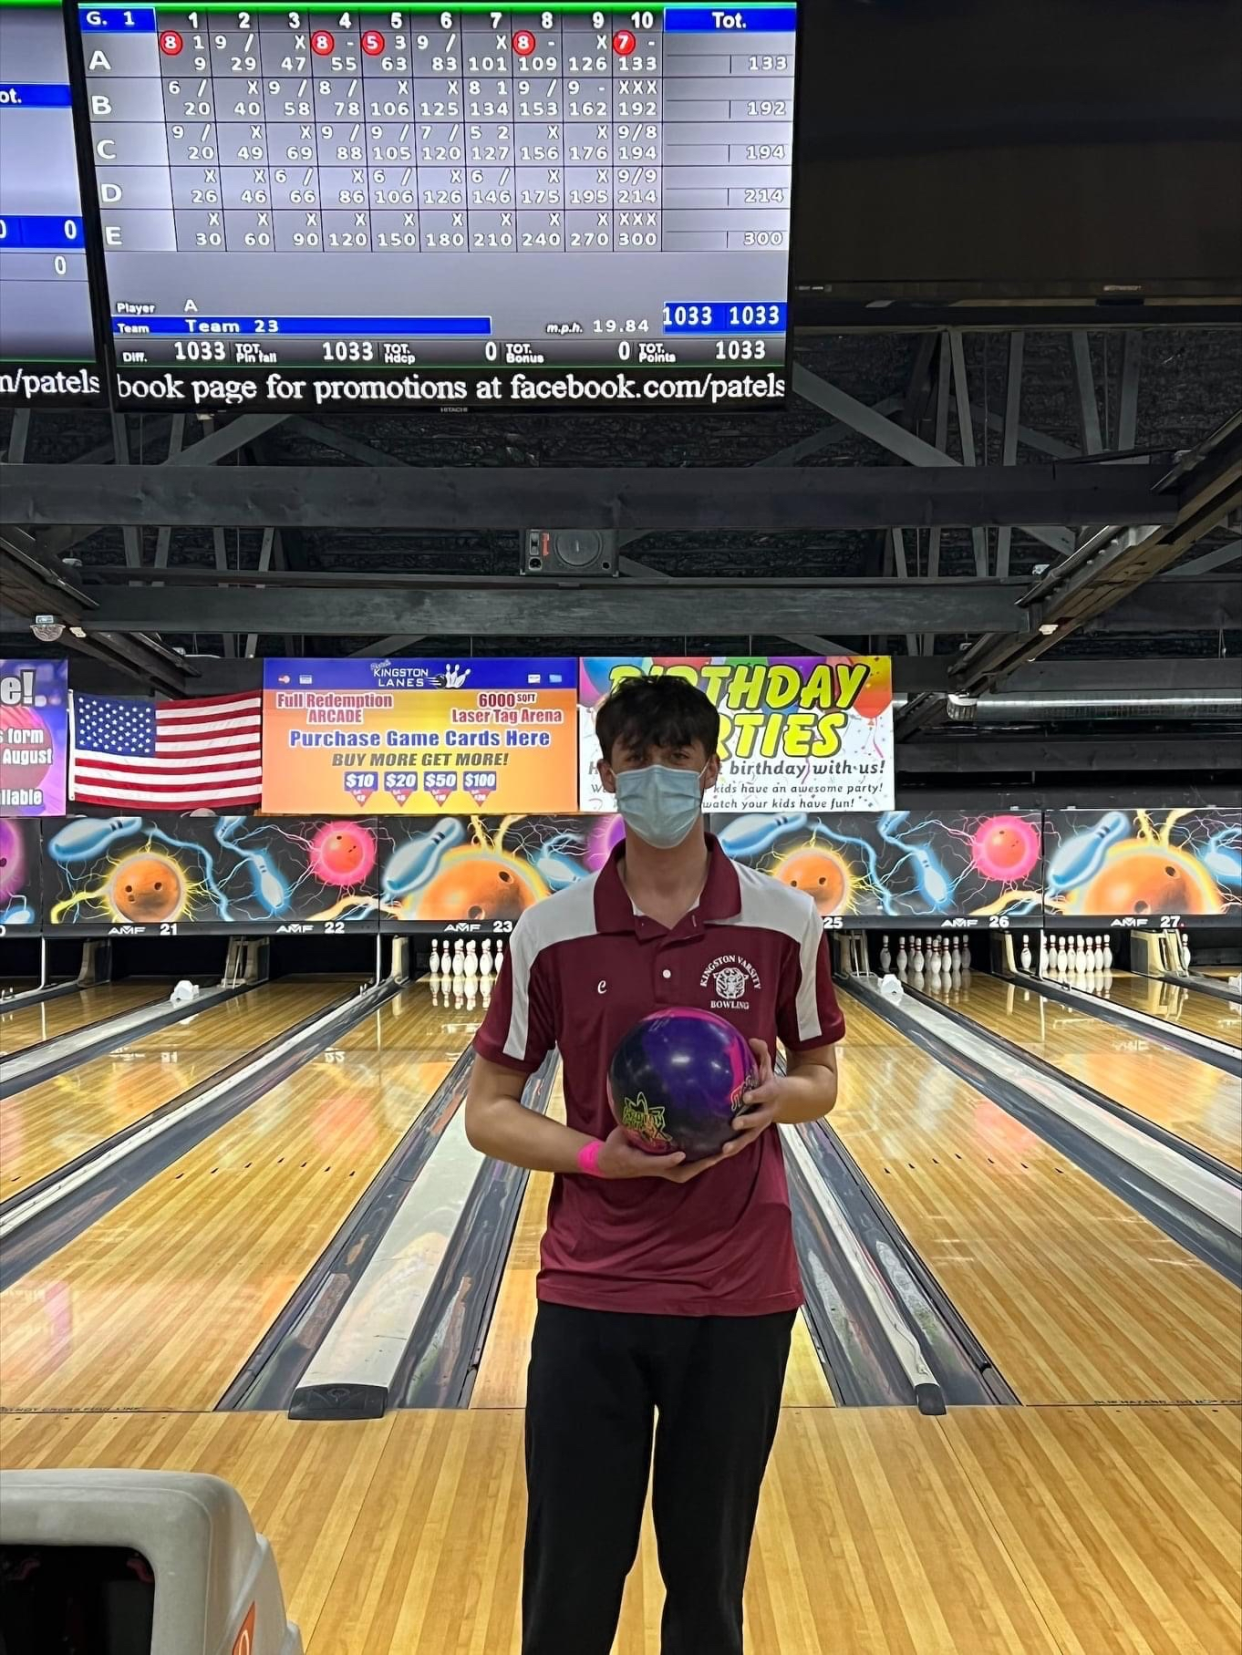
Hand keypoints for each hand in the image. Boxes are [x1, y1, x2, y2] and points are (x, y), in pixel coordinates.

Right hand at [595, 1126, 732, 1183]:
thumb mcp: (617, 1136)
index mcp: (639, 1162)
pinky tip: (711, 1150)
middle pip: (680, 1173)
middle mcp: (654, 1169)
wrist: (609, 1164)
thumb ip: (628, 1124)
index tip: (680, 1155)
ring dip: (703, 1164)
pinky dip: (698, 1161)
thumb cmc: (614, 1148)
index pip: (656, 1163)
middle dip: (699, 1166)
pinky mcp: (664, 1168)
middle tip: (717, 1155)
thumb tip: (636, 1101)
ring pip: (685, 1172)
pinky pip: (685, 1167)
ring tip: (721, 1152)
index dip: (668, 1160)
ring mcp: (660, 1171)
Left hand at [731, 1038, 784, 1147]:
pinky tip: (714, 1157)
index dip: (757, 1096)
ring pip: (749, 1138)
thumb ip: (761, 1053)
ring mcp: (760, 1126)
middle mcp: (766, 1112)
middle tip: (734, 1124)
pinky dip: (730, 1151)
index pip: (765, 1094)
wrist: (787, 1101)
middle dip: (747, 1123)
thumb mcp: (768, 1065)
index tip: (747, 1097)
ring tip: (723, 1151)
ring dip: (737, 1144)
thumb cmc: (768, 1080)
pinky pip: (741, 1144)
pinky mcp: (752, 1135)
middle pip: (758, 1119)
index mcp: (770, 1094)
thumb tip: (752, 1039)